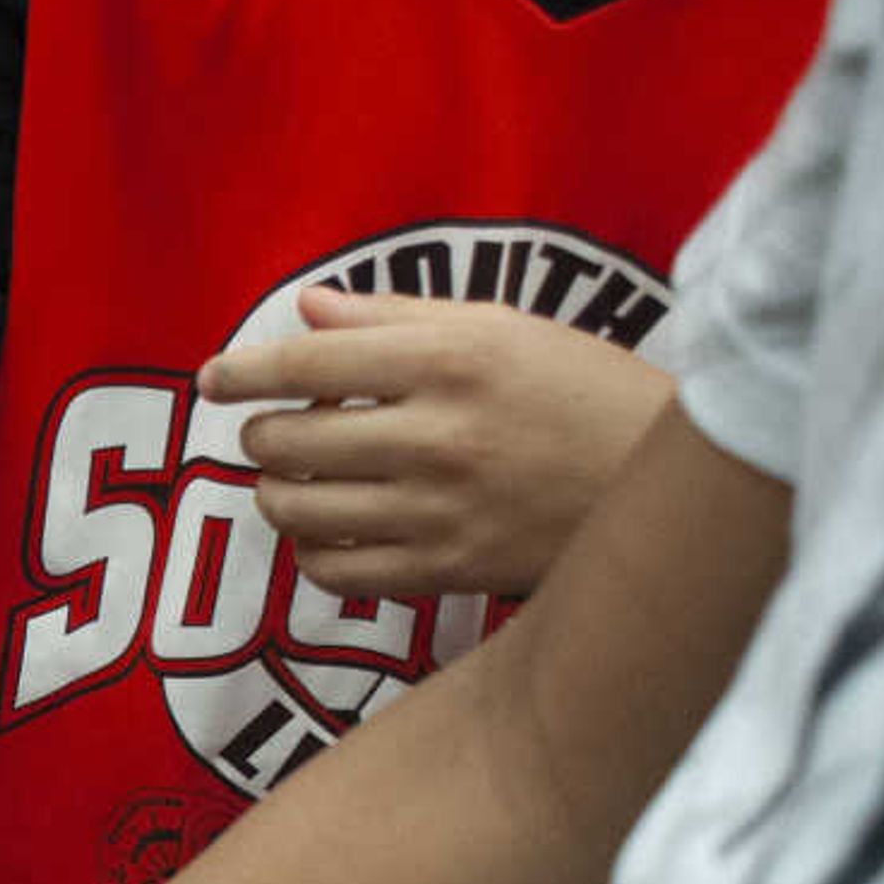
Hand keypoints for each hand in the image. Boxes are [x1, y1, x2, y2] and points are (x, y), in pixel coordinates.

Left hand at [204, 286, 676, 598]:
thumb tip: (305, 311)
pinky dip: (308, 550)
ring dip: (275, 491)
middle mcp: (441, 436)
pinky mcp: (449, 572)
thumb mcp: (502, 327)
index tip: (213, 378)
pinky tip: (325, 528)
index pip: (306, 364)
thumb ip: (394, 318)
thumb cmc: (580, 390)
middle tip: (276, 429)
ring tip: (295, 478)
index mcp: (453, 360)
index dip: (242, 371)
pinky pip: (333, 572)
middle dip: (261, 434)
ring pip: (297, 509)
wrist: (670, 485)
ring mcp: (442, 511)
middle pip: (286, 441)